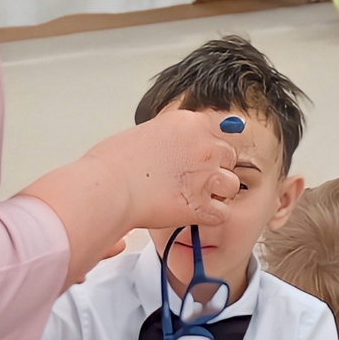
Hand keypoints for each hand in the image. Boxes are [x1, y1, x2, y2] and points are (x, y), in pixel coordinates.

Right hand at [85, 107, 240, 234]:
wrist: (108, 188)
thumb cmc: (113, 163)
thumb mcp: (147, 131)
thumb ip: (172, 136)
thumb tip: (178, 146)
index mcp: (190, 123)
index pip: (221, 130)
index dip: (210, 146)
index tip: (201, 156)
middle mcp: (205, 145)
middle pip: (230, 157)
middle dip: (215, 168)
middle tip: (193, 179)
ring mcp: (206, 175)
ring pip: (231, 185)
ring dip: (217, 193)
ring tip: (193, 197)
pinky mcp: (202, 204)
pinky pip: (221, 213)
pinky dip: (209, 216)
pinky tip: (192, 214)